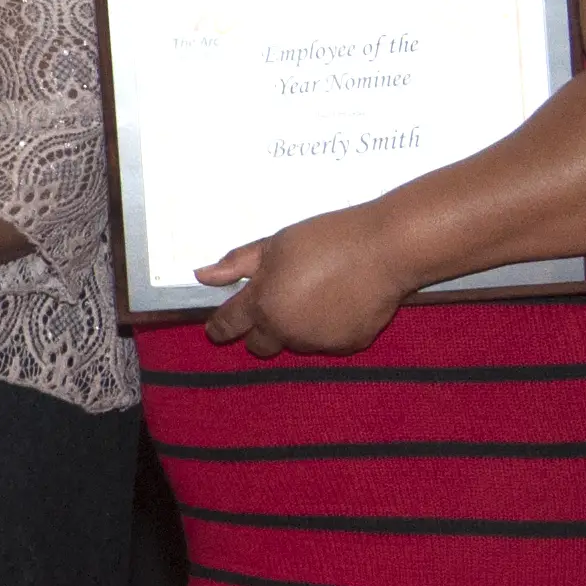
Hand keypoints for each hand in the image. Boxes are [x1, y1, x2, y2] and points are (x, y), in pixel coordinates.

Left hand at [197, 208, 414, 356]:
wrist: (383, 250)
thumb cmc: (324, 239)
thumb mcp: (273, 244)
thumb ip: (236, 264)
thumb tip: (202, 276)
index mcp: (262, 305)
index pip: (228, 326)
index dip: (219, 328)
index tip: (217, 329)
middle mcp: (286, 331)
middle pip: (260, 345)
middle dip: (260, 331)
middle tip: (274, 305)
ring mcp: (318, 342)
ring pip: (295, 343)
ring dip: (296, 328)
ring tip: (314, 295)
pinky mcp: (348, 346)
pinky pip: (328, 344)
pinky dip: (328, 330)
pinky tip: (340, 304)